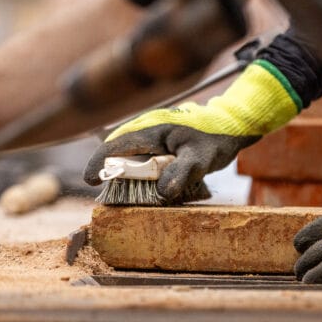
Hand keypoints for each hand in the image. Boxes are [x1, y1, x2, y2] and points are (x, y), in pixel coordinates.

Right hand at [85, 59, 301, 201]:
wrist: (232, 125)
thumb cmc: (216, 139)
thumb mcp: (201, 159)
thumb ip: (181, 173)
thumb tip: (160, 192)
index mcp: (151, 129)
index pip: (116, 145)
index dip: (99, 162)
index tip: (89, 180)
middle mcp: (147, 129)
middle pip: (117, 151)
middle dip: (109, 172)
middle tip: (109, 196)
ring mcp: (152, 135)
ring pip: (129, 155)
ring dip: (124, 174)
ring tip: (124, 194)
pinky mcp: (159, 143)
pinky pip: (142, 157)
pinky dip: (139, 172)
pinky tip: (147, 186)